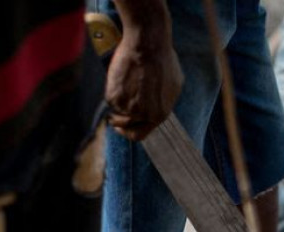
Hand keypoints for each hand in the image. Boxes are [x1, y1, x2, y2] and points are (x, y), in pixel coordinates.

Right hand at [106, 26, 182, 140]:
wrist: (148, 45)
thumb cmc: (162, 60)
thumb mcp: (173, 85)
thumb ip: (164, 101)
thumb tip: (158, 105)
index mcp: (160, 115)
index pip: (141, 134)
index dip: (131, 131)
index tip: (124, 127)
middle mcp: (144, 115)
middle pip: (126, 130)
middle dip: (119, 126)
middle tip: (113, 119)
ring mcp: (128, 108)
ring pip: (116, 111)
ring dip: (117, 102)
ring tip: (120, 86)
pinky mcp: (114, 98)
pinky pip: (110, 98)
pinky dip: (112, 89)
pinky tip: (120, 75)